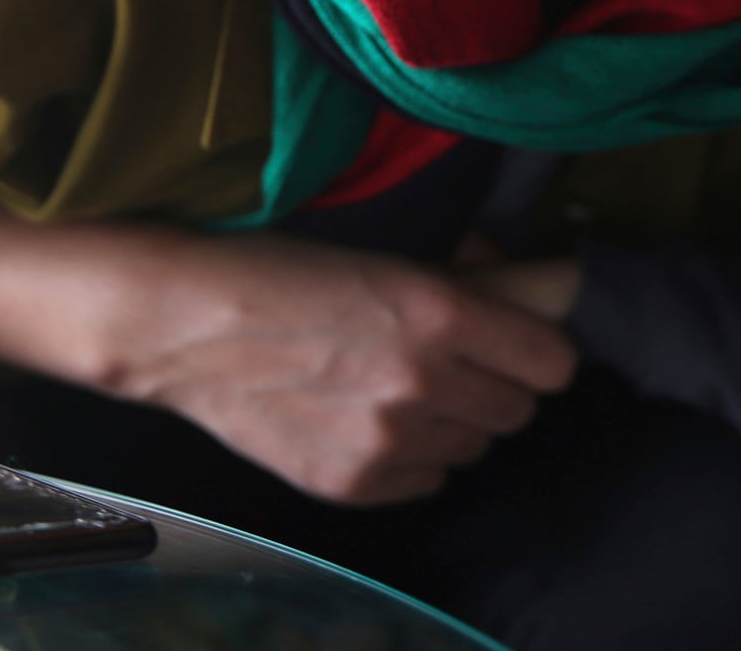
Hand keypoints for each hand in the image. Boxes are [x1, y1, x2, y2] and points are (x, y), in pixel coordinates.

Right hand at [0, 205, 577, 503]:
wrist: (187, 327)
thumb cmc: (285, 272)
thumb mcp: (389, 256)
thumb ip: (475, 282)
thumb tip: (549, 289)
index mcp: (440, 312)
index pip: (554, 361)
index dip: (537, 350)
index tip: (517, 342)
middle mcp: (424, 382)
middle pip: (519, 410)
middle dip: (495, 384)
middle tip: (449, 360)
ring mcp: (387, 441)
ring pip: (474, 448)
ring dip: (454, 422)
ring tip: (399, 388)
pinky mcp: (353, 484)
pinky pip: (426, 480)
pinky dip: (412, 456)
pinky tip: (368, 419)